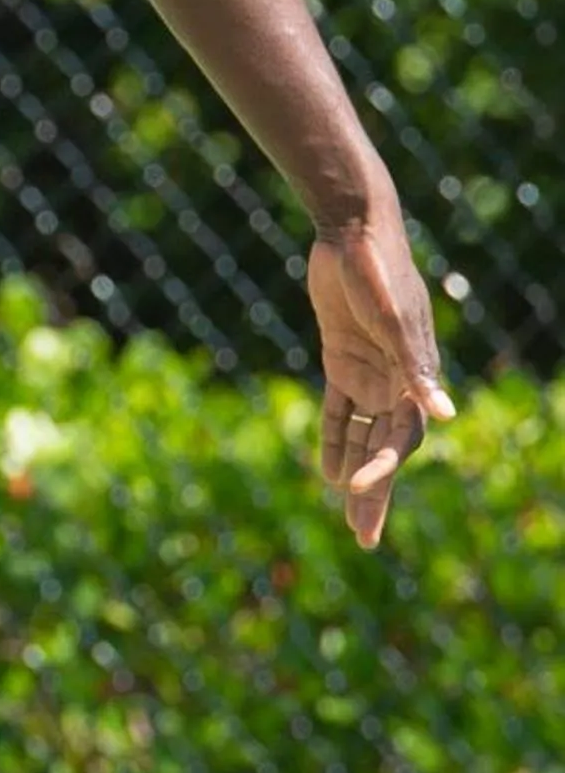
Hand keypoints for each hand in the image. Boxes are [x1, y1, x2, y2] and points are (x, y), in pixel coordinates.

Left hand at [306, 213, 456, 549]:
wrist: (352, 232)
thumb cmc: (377, 271)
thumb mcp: (393, 318)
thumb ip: (415, 366)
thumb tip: (445, 414)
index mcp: (413, 377)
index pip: (401, 437)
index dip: (381, 467)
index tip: (352, 490)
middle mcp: (395, 382)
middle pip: (385, 449)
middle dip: (375, 494)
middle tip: (363, 540)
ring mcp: (368, 373)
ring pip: (362, 436)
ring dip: (354, 472)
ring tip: (346, 513)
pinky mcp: (341, 359)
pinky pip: (339, 410)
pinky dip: (334, 439)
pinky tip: (328, 471)